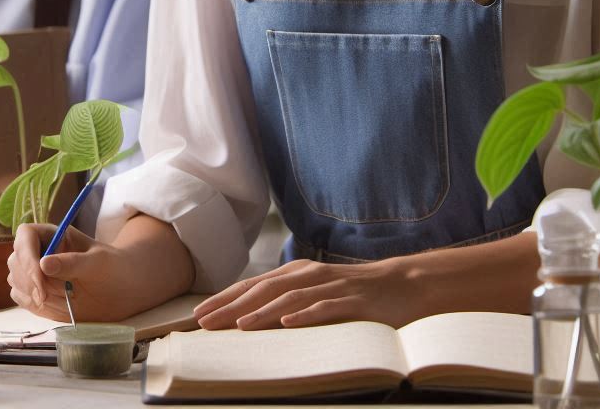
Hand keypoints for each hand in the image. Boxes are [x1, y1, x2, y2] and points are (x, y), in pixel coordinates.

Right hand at [7, 214, 194, 323]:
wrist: (117, 292)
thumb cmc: (111, 268)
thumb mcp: (97, 262)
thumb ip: (72, 262)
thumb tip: (44, 263)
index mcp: (53, 234)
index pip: (26, 235)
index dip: (27, 255)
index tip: (40, 277)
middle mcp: (39, 251)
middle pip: (16, 260)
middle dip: (30, 280)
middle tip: (53, 295)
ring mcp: (34, 272)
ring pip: (15, 280)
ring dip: (33, 293)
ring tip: (64, 296)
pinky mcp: (33, 292)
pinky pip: (20, 297)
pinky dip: (32, 304)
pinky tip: (55, 304)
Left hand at [194, 258, 414, 330]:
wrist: (402, 285)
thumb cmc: (353, 293)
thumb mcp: (316, 293)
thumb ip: (288, 300)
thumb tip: (249, 319)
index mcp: (297, 273)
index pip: (253, 286)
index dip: (225, 299)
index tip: (198, 315)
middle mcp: (309, 275)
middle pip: (264, 290)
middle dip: (232, 306)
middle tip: (205, 322)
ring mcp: (331, 287)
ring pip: (290, 298)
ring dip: (262, 312)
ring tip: (238, 326)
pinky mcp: (352, 301)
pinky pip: (326, 308)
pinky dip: (306, 315)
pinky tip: (289, 324)